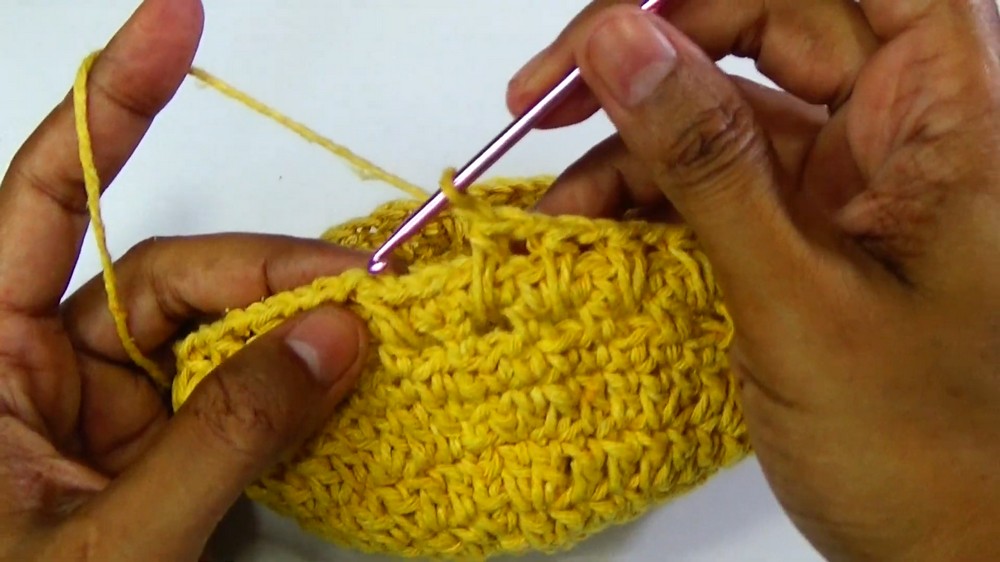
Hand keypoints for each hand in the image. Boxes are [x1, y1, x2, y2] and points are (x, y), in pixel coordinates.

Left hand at [0, 1, 368, 559]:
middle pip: (165, 275)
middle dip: (268, 269)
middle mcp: (34, 371)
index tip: (175, 21)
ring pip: (212, 336)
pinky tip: (339, 376)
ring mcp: (99, 415)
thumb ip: (231, 435)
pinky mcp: (152, 456)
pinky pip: (232, 394)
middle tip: (365, 284)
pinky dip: (290, 385)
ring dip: (291, 330)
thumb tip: (341, 336)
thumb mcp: (118, 544)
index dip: (112, 104)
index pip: (47, 197)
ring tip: (372, 330)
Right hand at [508, 1, 999, 559]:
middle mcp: (900, 126)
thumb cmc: (930, 448)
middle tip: (549, 93)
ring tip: (562, 188)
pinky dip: (649, 190)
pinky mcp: (806, 225)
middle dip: (647, 51)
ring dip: (632, 136)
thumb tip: (621, 45)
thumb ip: (707, 162)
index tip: (626, 15)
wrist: (957, 551)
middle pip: (767, 22)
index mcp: (946, 112)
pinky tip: (596, 220)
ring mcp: (848, 177)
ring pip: (725, 102)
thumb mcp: (797, 296)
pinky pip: (713, 173)